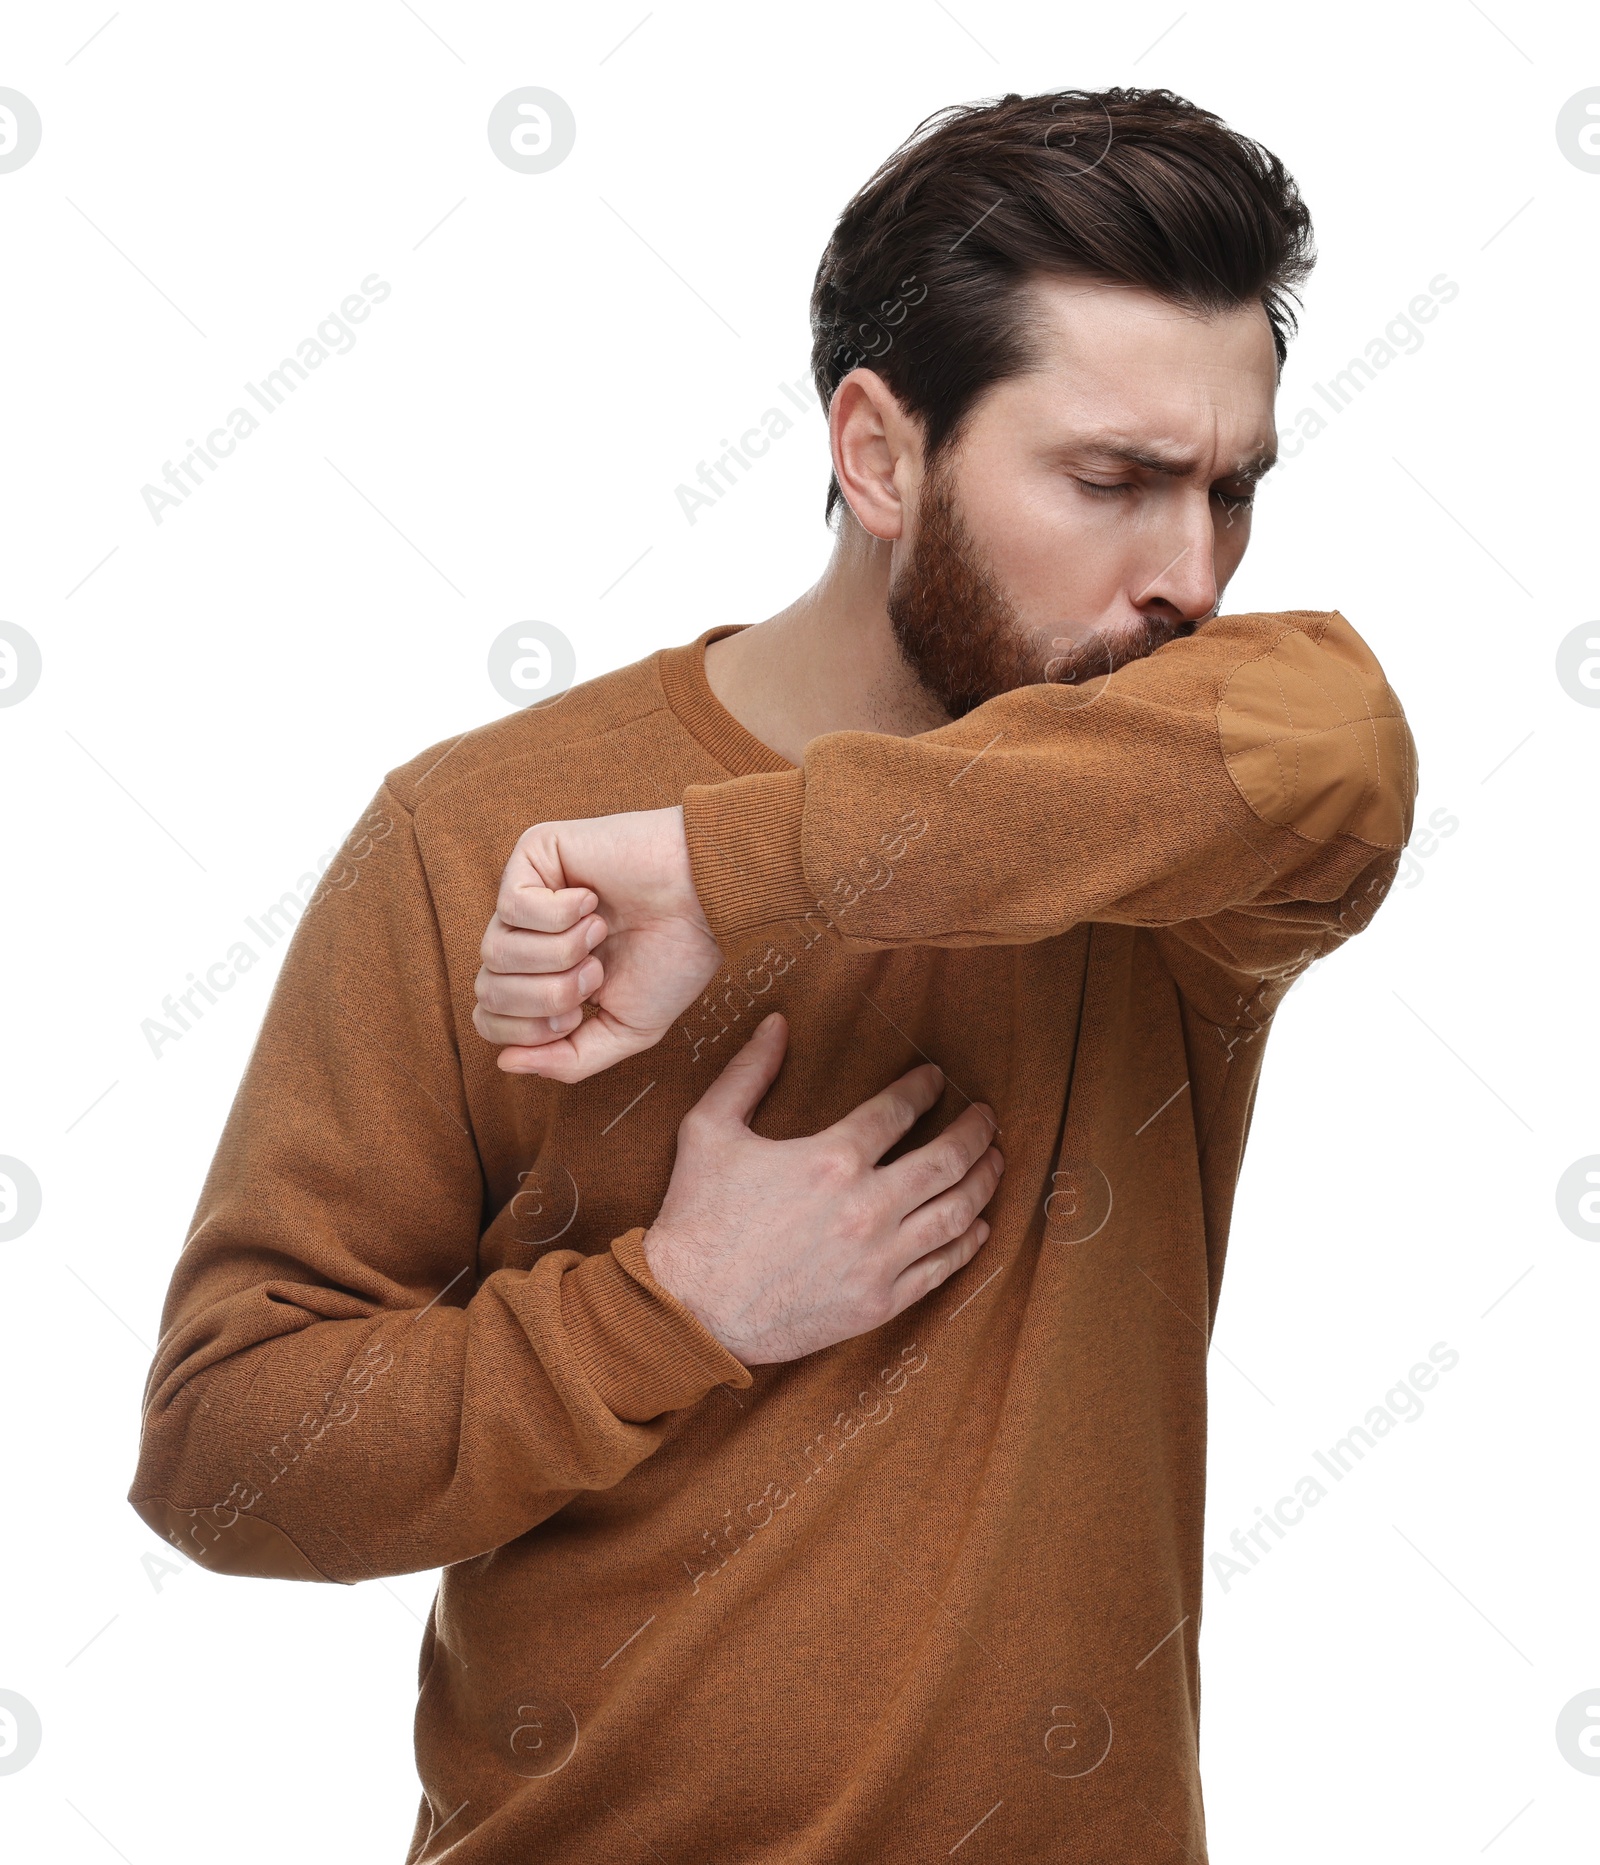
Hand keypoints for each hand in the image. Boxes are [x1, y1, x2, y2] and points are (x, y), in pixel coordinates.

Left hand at [473, 806, 719, 1081]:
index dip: (530, 1030)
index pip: (490, 1020)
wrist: (706, 904)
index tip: (581, 1013)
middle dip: (550, 995)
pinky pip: (512, 906)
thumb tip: (505, 1063)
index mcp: (543, 977)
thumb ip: (568, 1059)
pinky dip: (560, 914)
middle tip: (596, 972)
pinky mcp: (532, 855)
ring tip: (599, 935)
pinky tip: (593, 900)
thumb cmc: (675, 958)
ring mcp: (525, 895)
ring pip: (497, 952)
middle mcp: (526, 938)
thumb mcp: (625, 1029)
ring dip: (560, 954)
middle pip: (490, 992)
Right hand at [644, 1012, 1003, 1363]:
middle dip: (976, 1131)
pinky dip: (968, 1242)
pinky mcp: (879, 1301)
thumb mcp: (709, 1129)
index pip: (899, 1110)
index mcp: (831, 1158)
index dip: (924, 1088)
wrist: (688, 1308)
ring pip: (956, 1211)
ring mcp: (878, 1258)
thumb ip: (748, 1071)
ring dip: (984, 1181)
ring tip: (996, 1161)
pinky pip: (941, 1267)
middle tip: (987, 1116)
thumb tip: (777, 1023)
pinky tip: (978, 1225)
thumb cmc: (696, 1217)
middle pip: (946, 1159)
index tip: (936, 1079)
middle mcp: (867, 1206)